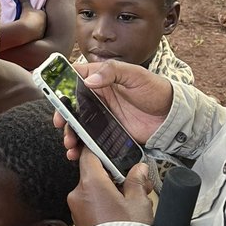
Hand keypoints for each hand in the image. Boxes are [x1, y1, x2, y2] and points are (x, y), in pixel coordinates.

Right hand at [17, 0, 46, 38]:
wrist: (25, 32)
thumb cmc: (27, 18)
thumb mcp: (26, 8)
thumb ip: (24, 0)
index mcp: (43, 14)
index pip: (42, 11)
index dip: (38, 11)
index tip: (34, 11)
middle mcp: (45, 23)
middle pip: (42, 20)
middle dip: (38, 19)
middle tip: (31, 19)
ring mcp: (42, 31)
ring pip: (40, 27)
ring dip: (36, 27)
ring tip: (29, 27)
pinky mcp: (38, 38)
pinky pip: (36, 34)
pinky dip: (33, 33)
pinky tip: (28, 34)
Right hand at [53, 59, 172, 152]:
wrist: (171, 116)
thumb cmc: (155, 89)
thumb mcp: (135, 75)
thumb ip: (112, 72)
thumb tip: (89, 80)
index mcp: (102, 78)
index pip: (75, 77)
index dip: (61, 85)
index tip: (54, 96)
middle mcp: (98, 97)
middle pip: (71, 105)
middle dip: (62, 116)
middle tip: (59, 124)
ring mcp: (102, 116)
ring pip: (78, 125)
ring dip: (70, 134)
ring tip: (70, 144)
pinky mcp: (108, 133)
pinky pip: (90, 140)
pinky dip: (82, 147)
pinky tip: (77, 153)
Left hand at [69, 152, 152, 225]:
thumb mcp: (139, 202)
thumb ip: (137, 180)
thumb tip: (139, 168)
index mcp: (91, 183)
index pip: (89, 155)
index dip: (101, 151)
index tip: (112, 152)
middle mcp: (78, 193)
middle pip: (93, 173)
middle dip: (112, 175)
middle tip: (133, 182)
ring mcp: (76, 208)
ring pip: (92, 189)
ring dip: (108, 189)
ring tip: (129, 200)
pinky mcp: (78, 220)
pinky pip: (89, 203)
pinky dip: (102, 201)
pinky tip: (119, 210)